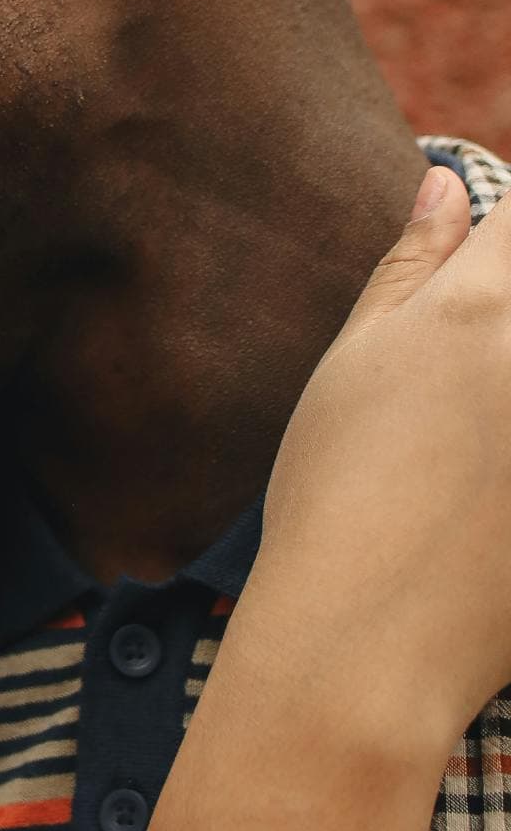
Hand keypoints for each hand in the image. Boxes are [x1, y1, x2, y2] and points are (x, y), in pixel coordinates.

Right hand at [154, 163, 509, 830]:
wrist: (368, 645)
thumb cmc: (338, 495)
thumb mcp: (356, 366)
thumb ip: (410, 267)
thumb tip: (445, 185)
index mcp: (488, 305)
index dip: (507, 237)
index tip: (489, 268)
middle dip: (501, 324)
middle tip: (460, 408)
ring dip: (500, 409)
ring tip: (468, 458)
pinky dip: (509, 464)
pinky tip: (482, 501)